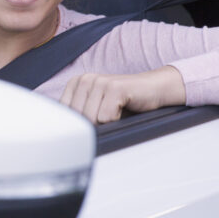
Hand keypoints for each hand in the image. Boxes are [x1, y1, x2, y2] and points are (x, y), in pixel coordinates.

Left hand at [60, 66, 185, 123]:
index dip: (81, 126)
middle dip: (94, 126)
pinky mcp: (114, 87)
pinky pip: (106, 118)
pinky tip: (124, 110)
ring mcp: (98, 81)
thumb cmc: (124, 103)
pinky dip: (117, 121)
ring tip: (116, 113)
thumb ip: (79, 117)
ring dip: (107, 124)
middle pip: (78, 120)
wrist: (153, 90)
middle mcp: (84, 80)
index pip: (66, 117)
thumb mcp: (95, 109)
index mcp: (75, 84)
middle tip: (108, 117)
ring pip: (91, 120)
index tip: (94, 122)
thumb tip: (66, 137)